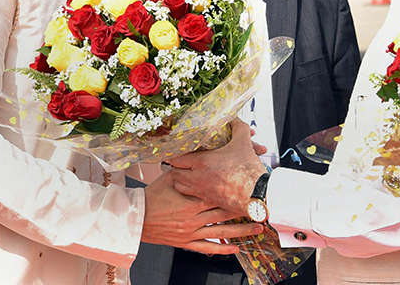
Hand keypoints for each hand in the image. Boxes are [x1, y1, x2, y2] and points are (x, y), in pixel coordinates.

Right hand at [141, 171, 263, 252]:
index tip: (253, 185)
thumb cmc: (152, 196)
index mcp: (192, 198)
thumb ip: (187, 167)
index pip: (221, 191)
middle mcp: (194, 216)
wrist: (135, 219)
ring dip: (241, 231)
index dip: (238, 188)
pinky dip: (222, 249)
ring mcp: (191, 231)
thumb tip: (199, 150)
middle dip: (246, 210)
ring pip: (221, 232)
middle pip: (225, 212)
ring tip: (257, 228)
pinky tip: (236, 249)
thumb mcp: (169, 178)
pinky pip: (207, 247)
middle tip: (264, 208)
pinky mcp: (186, 242)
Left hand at [168, 118, 265, 216]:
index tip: (178, 150)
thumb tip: (233, 118)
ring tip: (188, 174)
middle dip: (177, 168)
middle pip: (174, 174)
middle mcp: (197, 178)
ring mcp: (201, 192)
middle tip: (182, 162)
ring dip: (182, 180)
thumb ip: (237, 127)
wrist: (258, 194)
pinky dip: (191, 191)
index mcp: (202, 162)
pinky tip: (200, 185)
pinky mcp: (208, 201)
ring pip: (180, 187)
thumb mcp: (243, 142)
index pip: (176, 159)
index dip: (175, 154)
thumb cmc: (249, 169)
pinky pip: (191, 197)